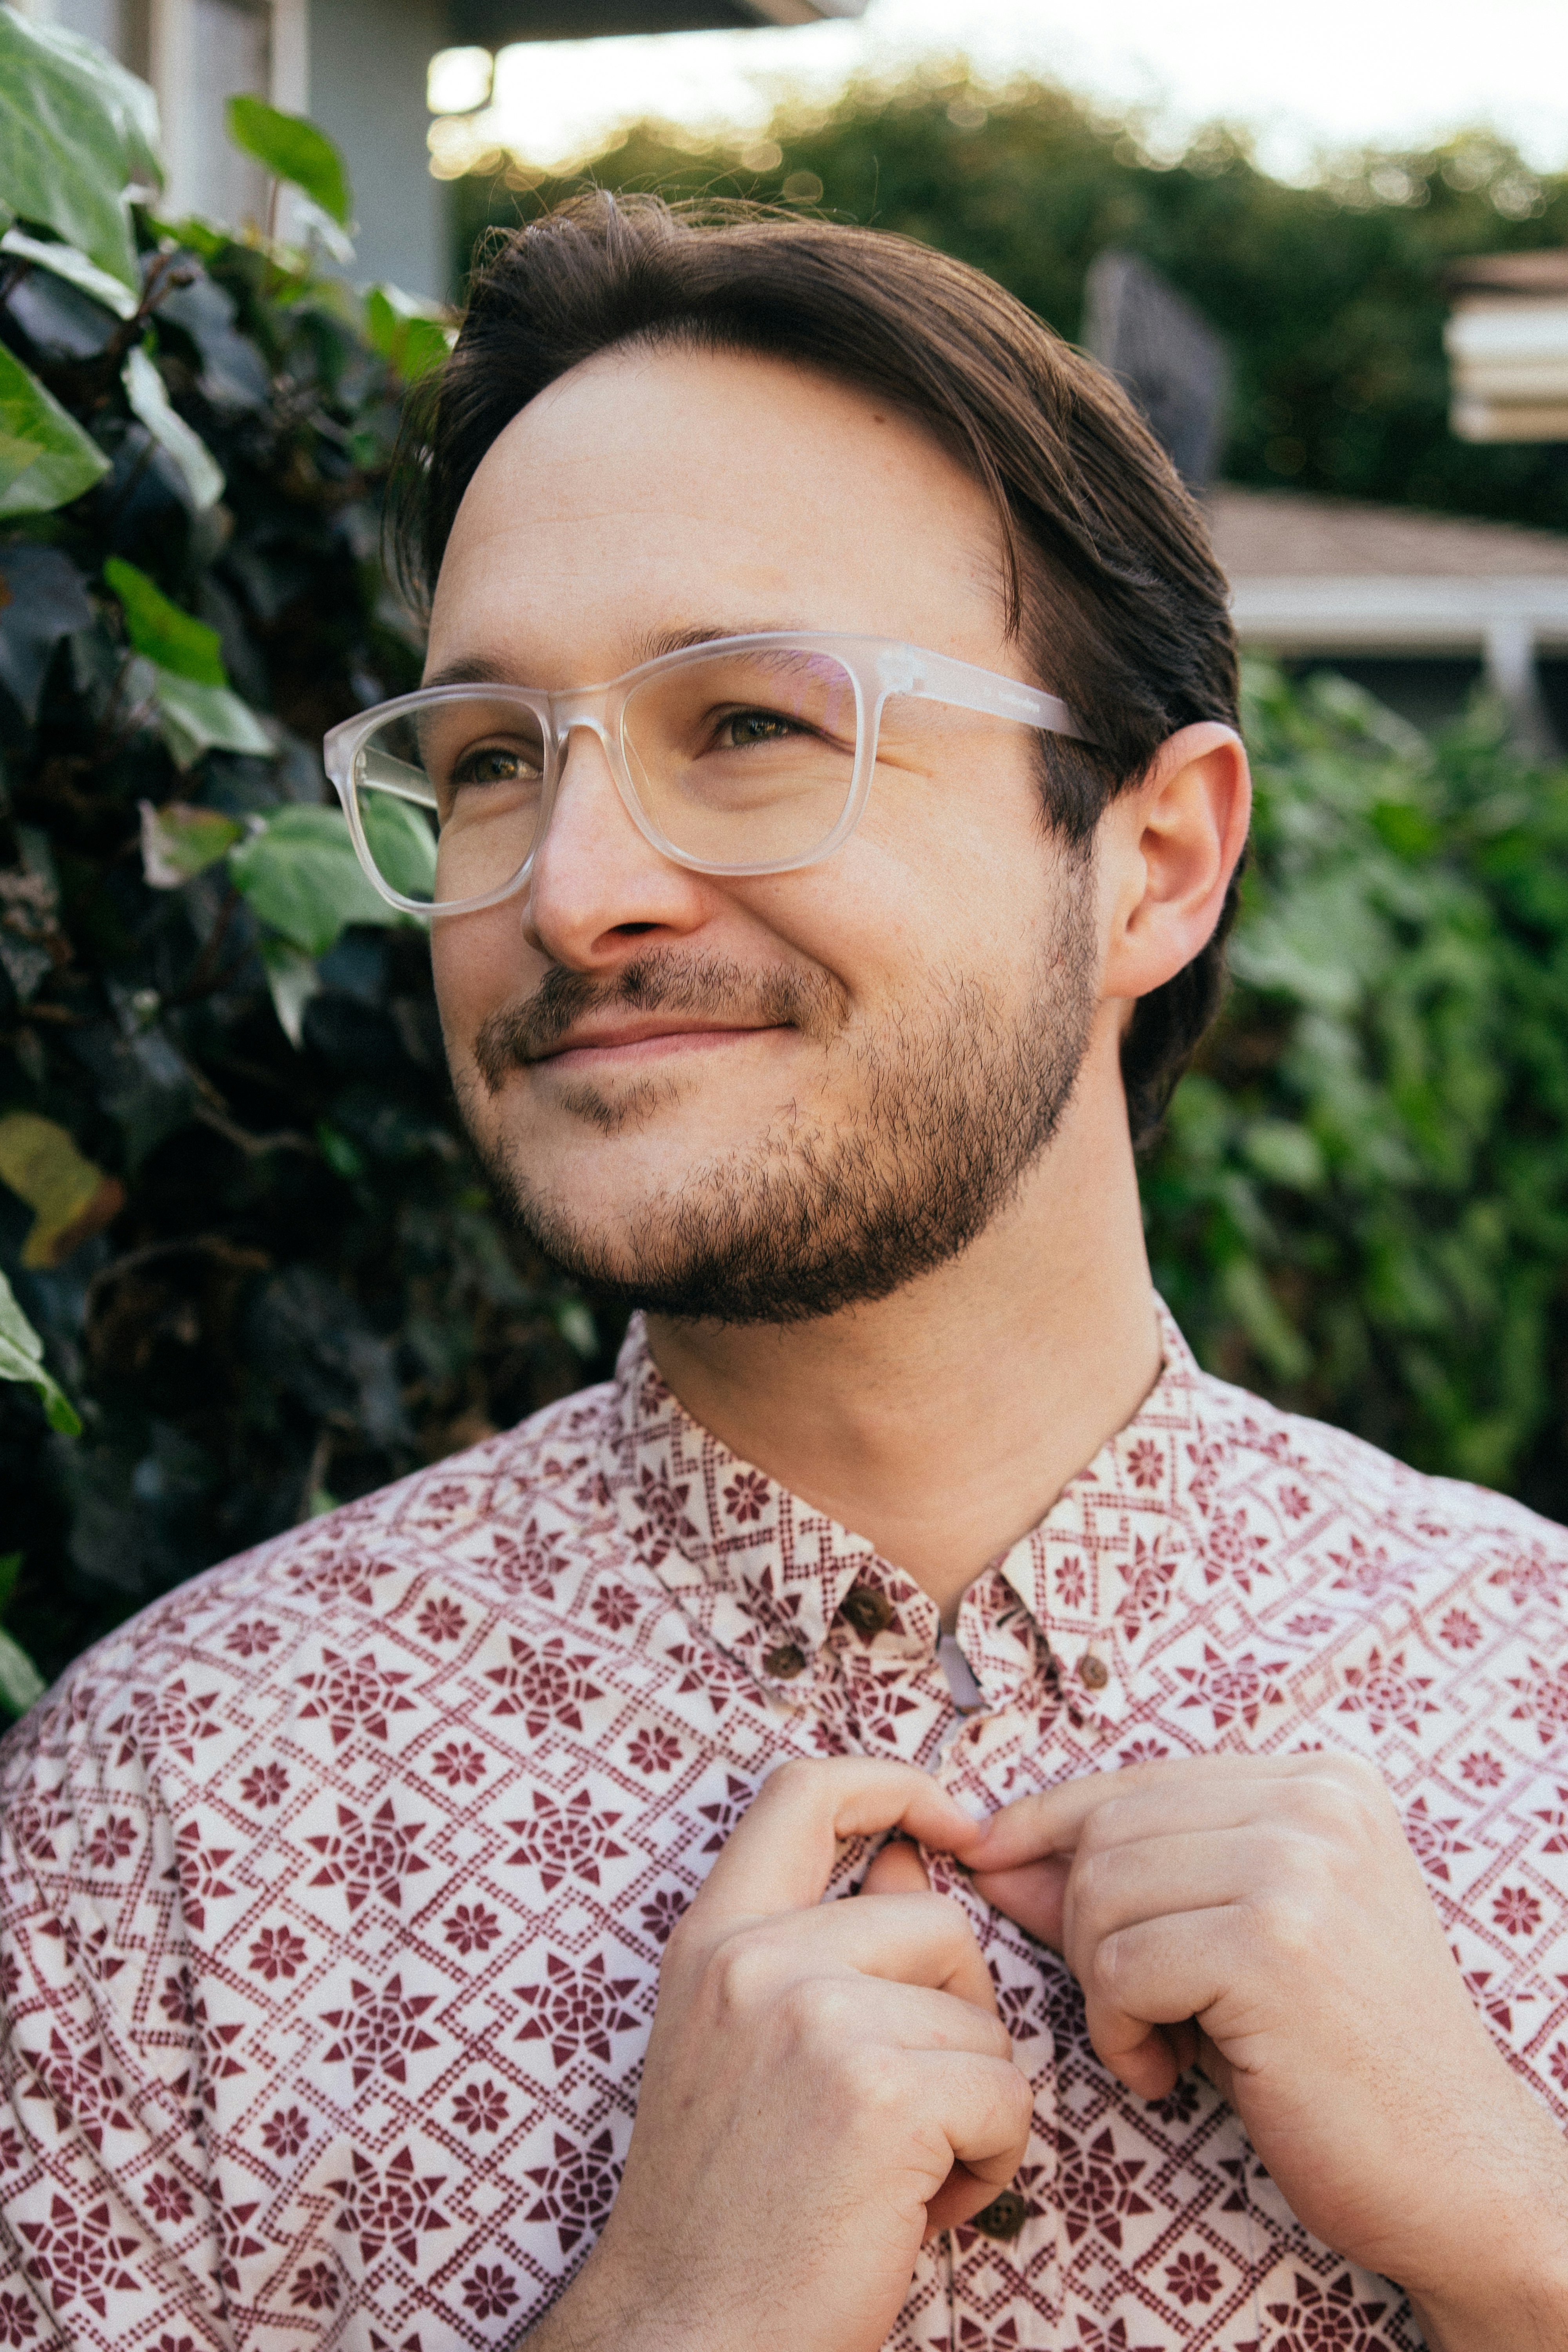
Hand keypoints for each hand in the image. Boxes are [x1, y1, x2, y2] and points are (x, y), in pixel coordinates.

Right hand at [529, 1756, 1030, 2351]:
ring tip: (902, 2173)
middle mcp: (755, 1959)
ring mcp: (814, 2019)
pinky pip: (1006, 2095)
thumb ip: (827, 1943)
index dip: (895, 1784)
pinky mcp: (880, 2092)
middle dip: (956, 2016)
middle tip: (905, 2113)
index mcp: (713, 1938)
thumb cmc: (730, 2209)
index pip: (805, 1788)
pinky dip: (992, 2160)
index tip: (956, 1825)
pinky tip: (922, 2210)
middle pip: (936, 1922)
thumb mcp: (747, 2043)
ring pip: (982, 2019)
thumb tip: (917, 1859)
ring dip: (973, 2102)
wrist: (688, 2337)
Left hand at [947, 1752, 1567, 2349]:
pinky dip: (1122, 2035)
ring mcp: (1300, 1868)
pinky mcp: (1273, 1945)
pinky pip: (1122, 1967)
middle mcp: (1317, 1804)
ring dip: (1104, 1988)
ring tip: (1164, 2043)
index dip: (1049, 1824)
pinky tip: (1171, 2075)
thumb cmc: (1333, 2061)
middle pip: (1111, 1831)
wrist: (1456, 2172)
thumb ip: (1121, 1883)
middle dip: (1086, 1929)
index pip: (1138, 1781)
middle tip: (1137, 2011)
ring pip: (1104, 1893)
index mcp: (1322, 1783)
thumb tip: (988, 1847)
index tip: (990, 1860)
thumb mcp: (1231, 1943)